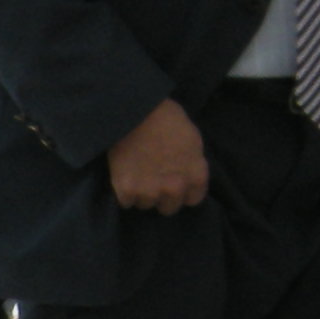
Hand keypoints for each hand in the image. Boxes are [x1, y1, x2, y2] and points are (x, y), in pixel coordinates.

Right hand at [107, 98, 209, 213]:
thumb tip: (186, 176)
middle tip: (152, 177)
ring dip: (141, 193)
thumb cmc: (166, 117)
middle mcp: (175, 189)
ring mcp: (151, 191)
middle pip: (169, 208)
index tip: (174, 181)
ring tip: (136, 172)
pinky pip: (126, 202)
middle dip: (162, 195)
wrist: (134, 110)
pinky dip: (123, 191)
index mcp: (195, 176)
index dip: (183, 190)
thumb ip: (192, 163)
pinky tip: (124, 173)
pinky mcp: (127, 190)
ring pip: (145, 205)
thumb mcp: (192, 139)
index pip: (193, 200)